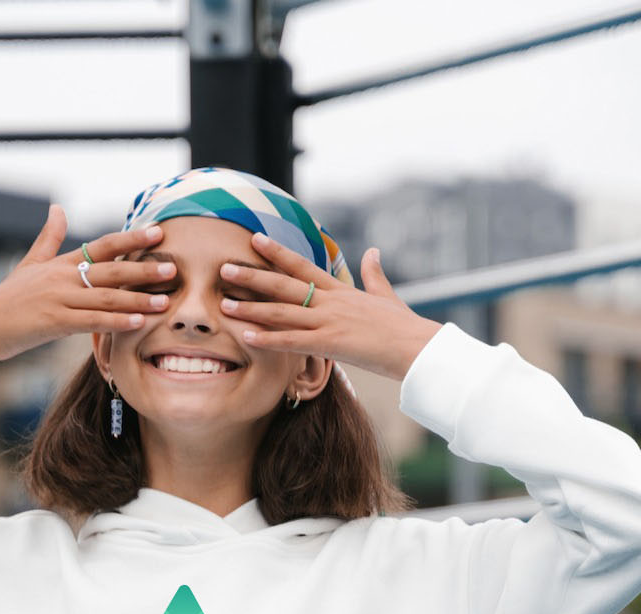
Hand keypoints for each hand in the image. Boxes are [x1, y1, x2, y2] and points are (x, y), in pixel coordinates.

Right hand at [0, 205, 176, 365]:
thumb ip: (49, 238)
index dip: (131, 239)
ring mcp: (59, 300)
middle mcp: (62, 278)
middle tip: (172, 268)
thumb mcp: (29, 264)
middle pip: (110, 270)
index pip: (101, 246)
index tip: (157, 232)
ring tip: (165, 301)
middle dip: (143, 269)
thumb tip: (57, 208)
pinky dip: (116, 322)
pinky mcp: (54, 323)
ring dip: (137, 300)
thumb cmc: (6, 299)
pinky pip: (91, 322)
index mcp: (60, 263)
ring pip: (105, 298)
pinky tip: (137, 323)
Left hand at [219, 234, 441, 383]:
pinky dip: (268, 339)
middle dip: (252, 276)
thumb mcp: (387, 295)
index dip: (277, 253)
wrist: (417, 347)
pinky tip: (246, 337)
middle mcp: (330, 302)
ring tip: (224, 304)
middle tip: (224, 267)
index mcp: (341, 291)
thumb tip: (373, 251)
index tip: (254, 239)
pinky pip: (293, 341)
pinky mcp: (330, 343)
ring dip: (251, 308)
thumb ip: (375, 273)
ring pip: (282, 312)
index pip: (302, 266)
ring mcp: (329, 321)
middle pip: (284, 285)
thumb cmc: (403, 326)